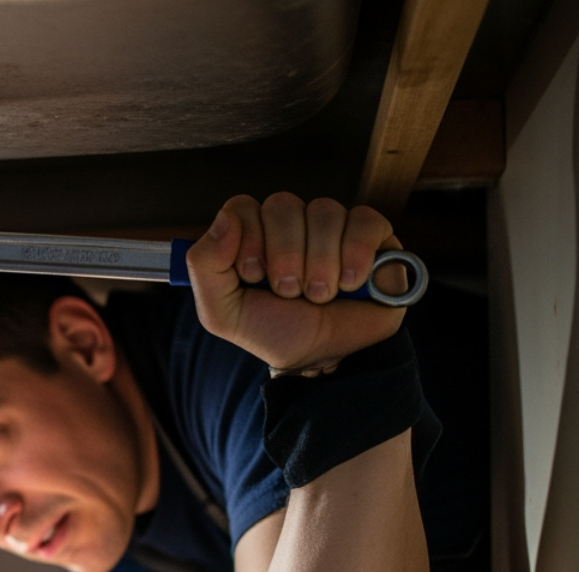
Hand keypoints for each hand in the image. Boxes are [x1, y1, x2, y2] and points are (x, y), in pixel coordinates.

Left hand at [184, 193, 406, 371]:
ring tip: (320, 296)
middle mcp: (291, 224)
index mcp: (253, 235)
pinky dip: (356, 255)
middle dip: (284, 256)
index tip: (254, 276)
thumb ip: (205, 265)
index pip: (243, 207)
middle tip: (289, 292)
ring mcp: (333, 226)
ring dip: (320, 263)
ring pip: (324, 211)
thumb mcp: (222, 312)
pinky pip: (365, 220)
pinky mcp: (373, 235)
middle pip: (283, 204)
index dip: (248, 238)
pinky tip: (350, 284)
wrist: (322, 360)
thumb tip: (224, 218)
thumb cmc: (274, 331)